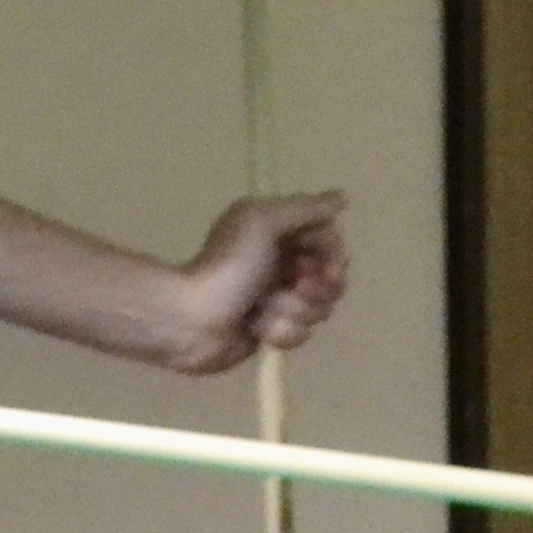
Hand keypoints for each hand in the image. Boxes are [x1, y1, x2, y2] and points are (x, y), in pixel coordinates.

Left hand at [156, 191, 349, 373]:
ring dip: (292, 310)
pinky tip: (256, 330)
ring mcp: (277, 299)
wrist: (191, 320)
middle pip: (331, 278)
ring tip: (263, 308)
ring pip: (318, 309)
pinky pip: (300, 334)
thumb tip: (342, 198)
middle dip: (318, 288)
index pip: (329, 241)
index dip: (334, 256)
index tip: (329, 269)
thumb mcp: (264, 222)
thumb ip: (306, 208)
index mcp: (279, 233)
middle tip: (296, 288)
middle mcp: (282, 263)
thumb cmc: (227, 266)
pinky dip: (280, 332)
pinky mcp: (270, 330)